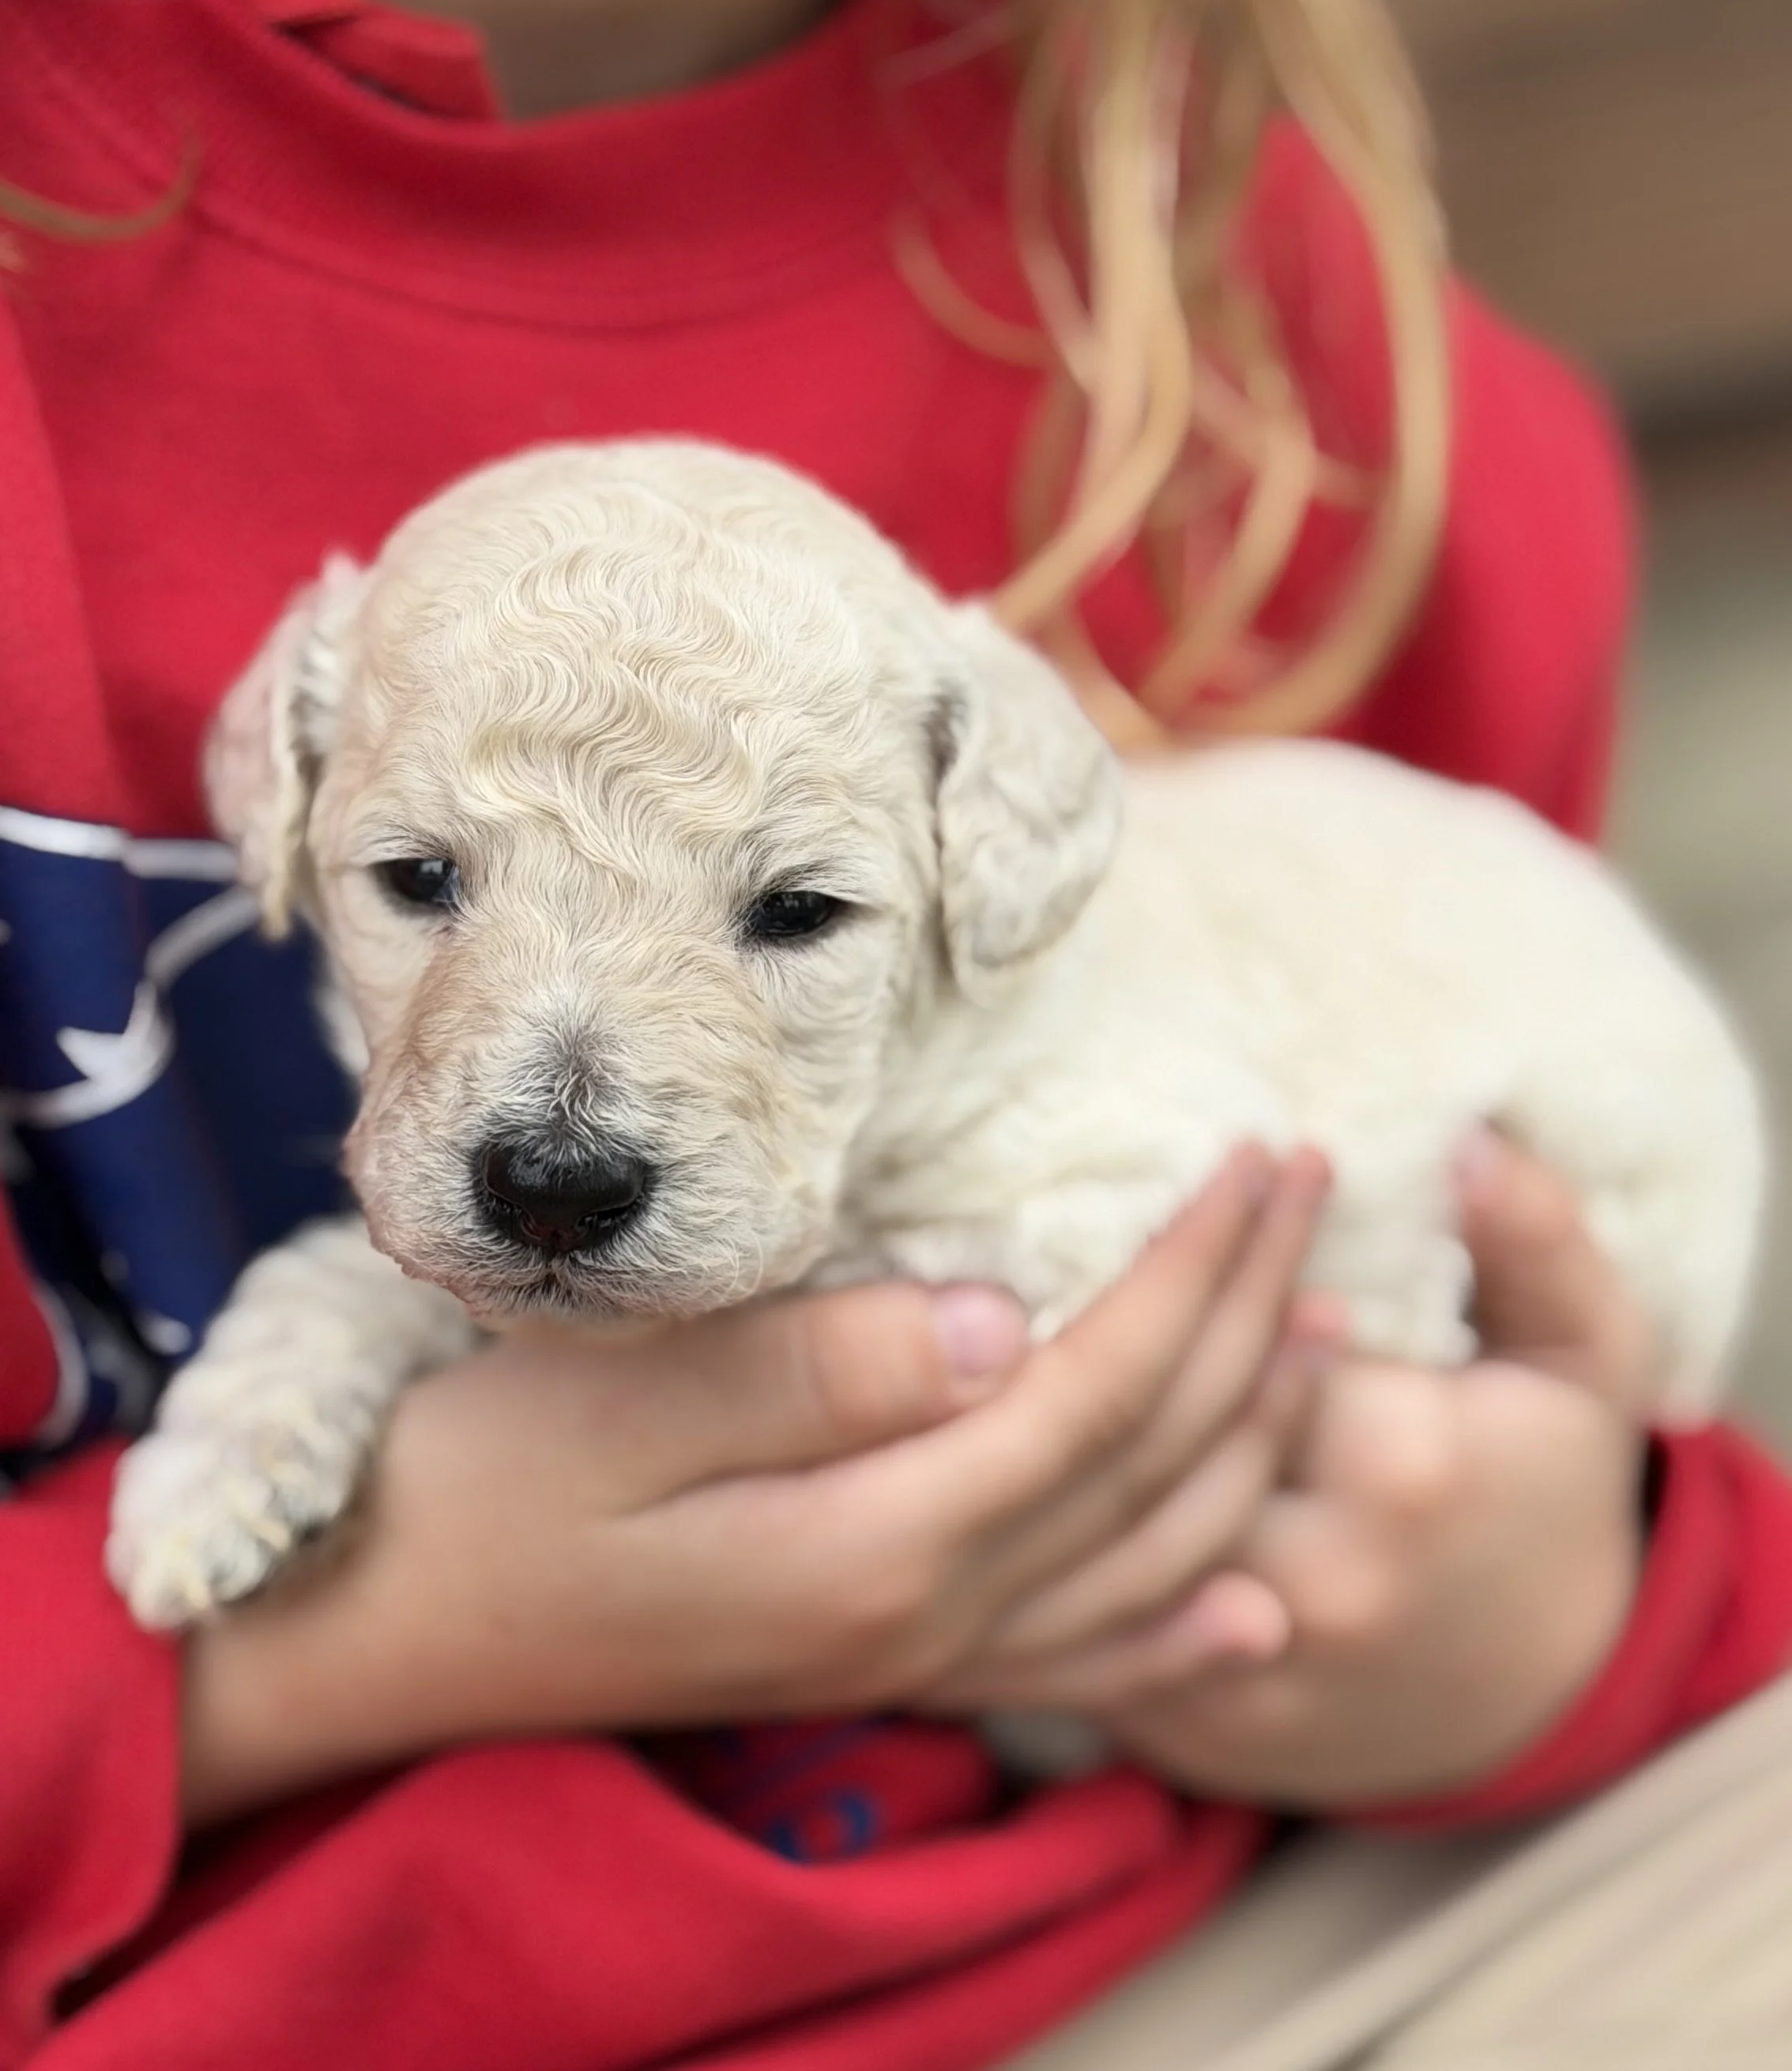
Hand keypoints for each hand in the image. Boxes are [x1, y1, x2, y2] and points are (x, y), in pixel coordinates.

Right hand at [180, 1147, 1323, 1824]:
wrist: (376, 1638)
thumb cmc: (480, 1486)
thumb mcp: (617, 1400)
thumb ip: (816, 1365)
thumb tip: (1008, 1315)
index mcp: (872, 1537)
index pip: (1096, 1394)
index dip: (1198, 1274)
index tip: (1262, 1153)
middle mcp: (919, 1615)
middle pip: (1148, 1471)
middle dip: (1253, 1319)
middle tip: (1315, 1183)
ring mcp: (903, 1656)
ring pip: (1145, 1568)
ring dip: (1255, 1450)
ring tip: (1335, 1344)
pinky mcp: (870, 1661)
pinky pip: (1079, 1661)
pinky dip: (1183, 1624)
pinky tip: (1251, 1603)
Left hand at [981, 1134, 1653, 1805]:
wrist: (1548, 1697)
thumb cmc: (1550, 1485)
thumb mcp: (1585, 1347)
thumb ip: (1537, 1234)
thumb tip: (1460, 1144)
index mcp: (1396, 1464)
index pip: (1240, 1327)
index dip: (1196, 1245)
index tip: (1183, 1180)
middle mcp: (1301, 1575)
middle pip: (1141, 1425)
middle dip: (1087, 1330)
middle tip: (1046, 1242)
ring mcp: (1229, 1670)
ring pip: (1081, 1527)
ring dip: (1026, 1434)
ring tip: (1010, 1330)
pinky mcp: (1180, 1731)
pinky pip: (1066, 1627)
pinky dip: (1017, 1549)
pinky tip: (979, 1462)